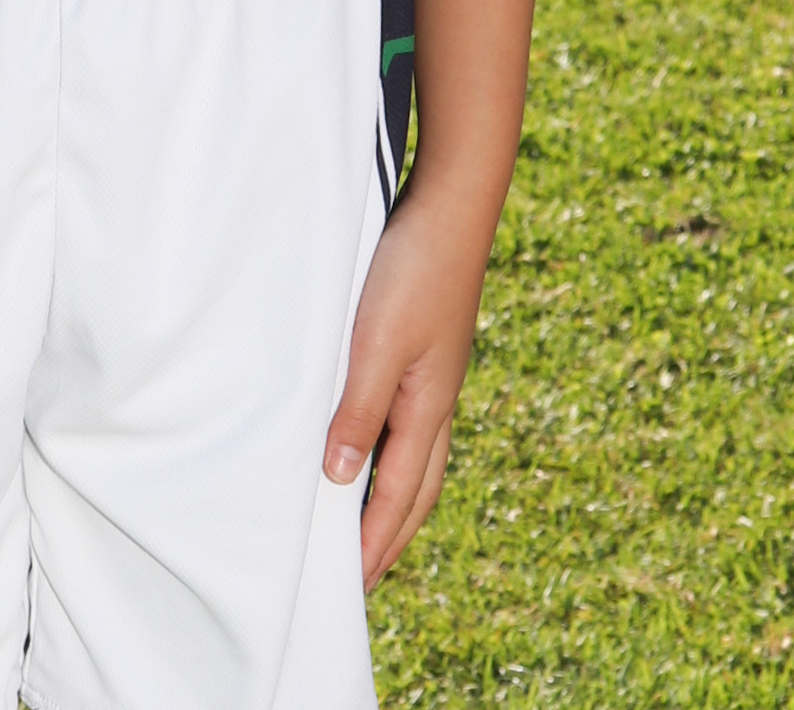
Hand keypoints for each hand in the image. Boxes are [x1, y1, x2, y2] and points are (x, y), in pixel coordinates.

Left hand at [323, 184, 492, 590]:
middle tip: (362, 576)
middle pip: (415, 489)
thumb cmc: (413, 272)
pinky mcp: (425, 349)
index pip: (399, 497)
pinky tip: (373, 442)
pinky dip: (391, 452)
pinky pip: (409, 422)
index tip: (353, 586)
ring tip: (364, 525)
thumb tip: (342, 480)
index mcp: (428, 409)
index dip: (375, 543)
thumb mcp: (377, 344)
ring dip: (391, 497)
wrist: (451, 206)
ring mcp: (434, 376)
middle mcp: (436, 401)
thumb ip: (359, 411)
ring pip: (415, 457)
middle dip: (389, 536)